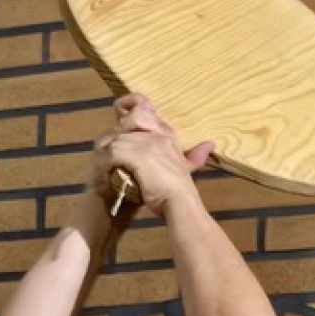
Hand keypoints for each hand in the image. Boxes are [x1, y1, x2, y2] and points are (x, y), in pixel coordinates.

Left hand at [90, 94, 212, 217]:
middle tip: (106, 156)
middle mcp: (156, 135)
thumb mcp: (188, 168)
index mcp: (167, 136)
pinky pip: (112, 152)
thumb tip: (210, 144)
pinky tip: (105, 174)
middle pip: (124, 124)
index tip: (122, 128)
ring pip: (115, 139)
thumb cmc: (183, 191)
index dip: (130, 112)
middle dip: (112, 139)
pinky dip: (105, 163)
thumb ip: (195, 156)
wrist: (181, 204)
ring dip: (106, 153)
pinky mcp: (135, 154)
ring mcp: (145, 143)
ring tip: (103, 168)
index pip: (142, 112)